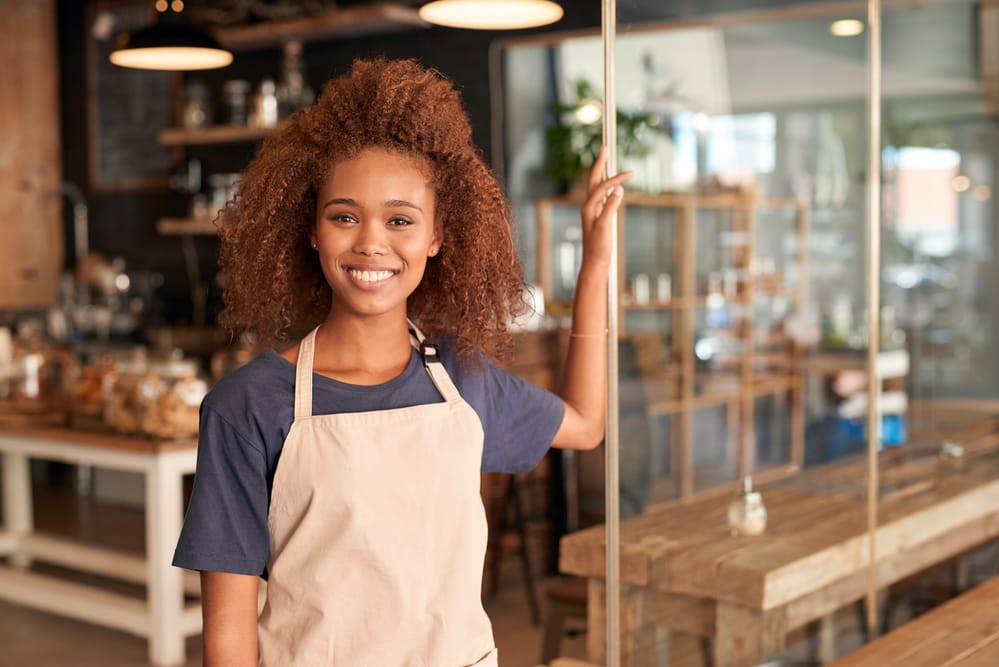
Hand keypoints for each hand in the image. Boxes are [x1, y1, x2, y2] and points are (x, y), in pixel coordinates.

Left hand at [579, 145, 633, 273]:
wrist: (594, 263)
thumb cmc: (599, 247)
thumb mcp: (606, 226)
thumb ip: (610, 206)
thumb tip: (618, 189)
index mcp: (589, 207)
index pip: (603, 186)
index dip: (617, 178)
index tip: (632, 173)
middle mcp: (588, 206)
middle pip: (593, 179)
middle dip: (599, 163)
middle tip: (604, 147)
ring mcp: (592, 211)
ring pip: (596, 186)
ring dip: (601, 172)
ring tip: (605, 159)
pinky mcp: (597, 217)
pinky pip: (601, 196)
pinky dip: (606, 186)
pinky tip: (611, 185)